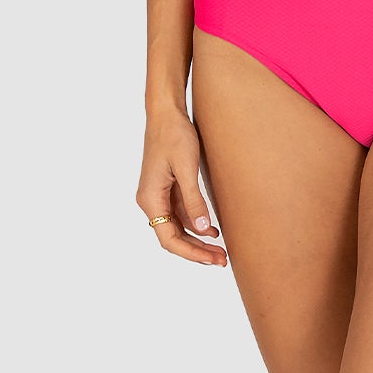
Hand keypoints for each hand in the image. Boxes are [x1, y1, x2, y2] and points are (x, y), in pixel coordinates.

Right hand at [136, 111, 228, 265]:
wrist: (166, 112)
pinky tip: (213, 231)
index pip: (168, 238)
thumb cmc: (174, 135)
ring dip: (197, 240)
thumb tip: (203, 230)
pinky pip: (180, 214)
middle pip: (172, 237)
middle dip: (196, 251)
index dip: (191, 253)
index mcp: (150, 199)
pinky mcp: (167, 188)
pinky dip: (195, 224)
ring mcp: (158, 195)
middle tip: (222, 260)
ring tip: (220, 250)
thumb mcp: (187, 168)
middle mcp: (150, 201)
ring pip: (177, 228)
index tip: (212, 260)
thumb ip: (194, 201)